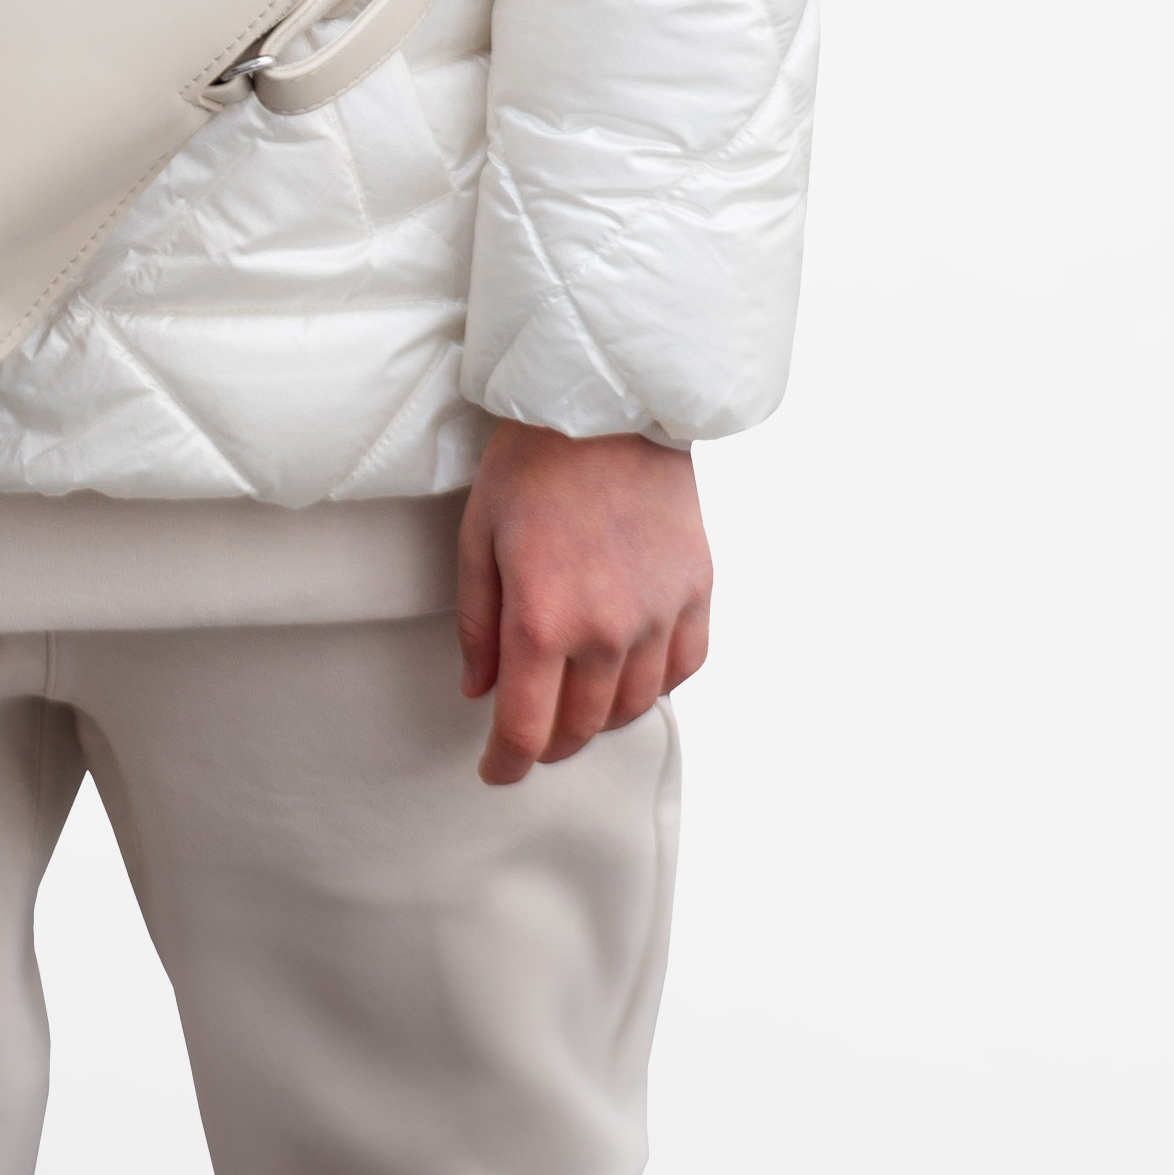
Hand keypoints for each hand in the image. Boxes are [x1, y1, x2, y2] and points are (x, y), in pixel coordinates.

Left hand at [456, 420, 710, 783]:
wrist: (608, 403)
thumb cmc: (532, 462)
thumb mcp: (478, 535)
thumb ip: (476, 623)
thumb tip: (479, 689)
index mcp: (543, 620)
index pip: (527, 729)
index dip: (507, 763)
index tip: (496, 771)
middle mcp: (607, 631)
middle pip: (581, 727)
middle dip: (549, 742)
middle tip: (530, 733)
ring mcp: (659, 615)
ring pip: (633, 707)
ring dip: (600, 718)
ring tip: (576, 702)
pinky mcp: (696, 592)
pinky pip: (682, 669)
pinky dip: (654, 684)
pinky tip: (630, 672)